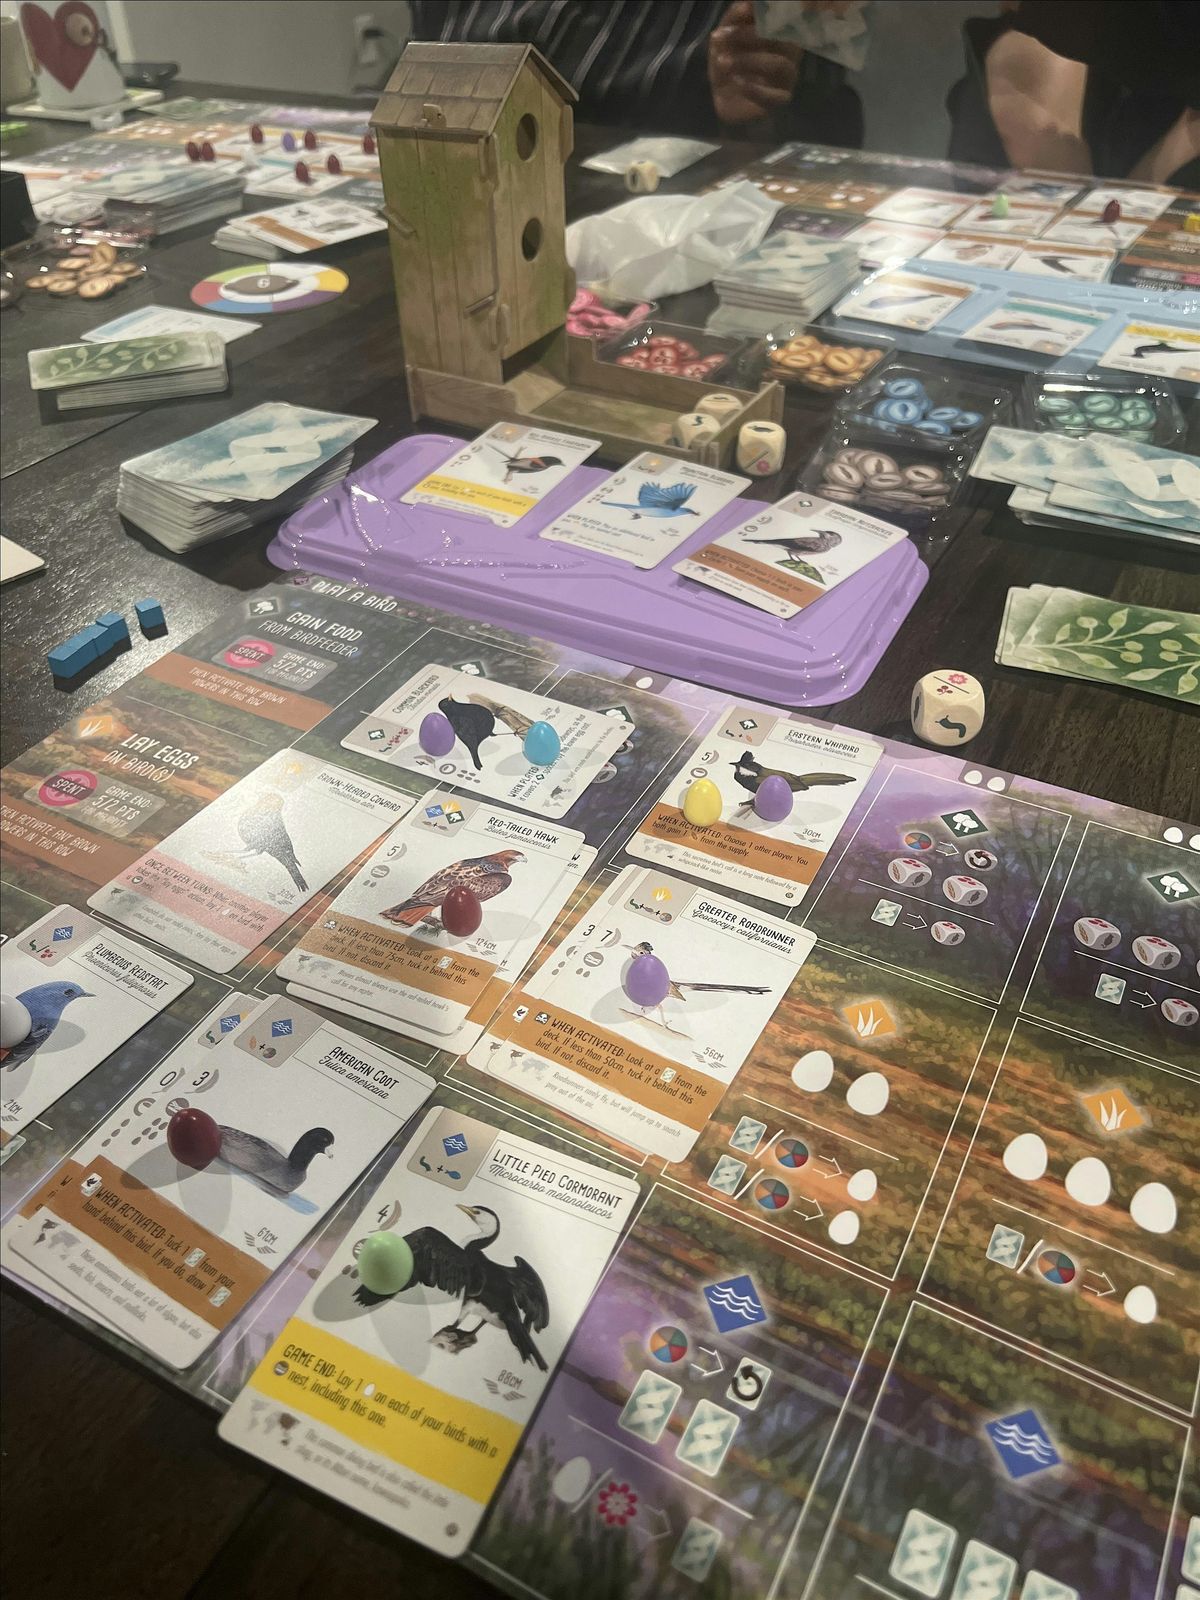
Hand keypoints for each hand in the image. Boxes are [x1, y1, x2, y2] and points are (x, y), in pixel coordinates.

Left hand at [708, 0, 802, 125]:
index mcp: (782, 31)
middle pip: (781, 39)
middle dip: (748, 36)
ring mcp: (789, 77)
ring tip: (723, 62)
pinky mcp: (781, 99)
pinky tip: (736, 83)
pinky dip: (754, 89)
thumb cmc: (730, 60)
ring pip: (778, 64)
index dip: (761, 14)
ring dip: (748, 61)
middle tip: (721, 37)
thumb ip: (735, 17)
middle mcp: (791, 51)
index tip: (738, 13)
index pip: (780, 18)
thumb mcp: (726, 35)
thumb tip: (745, 4)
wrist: (725, 97)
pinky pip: (774, 96)